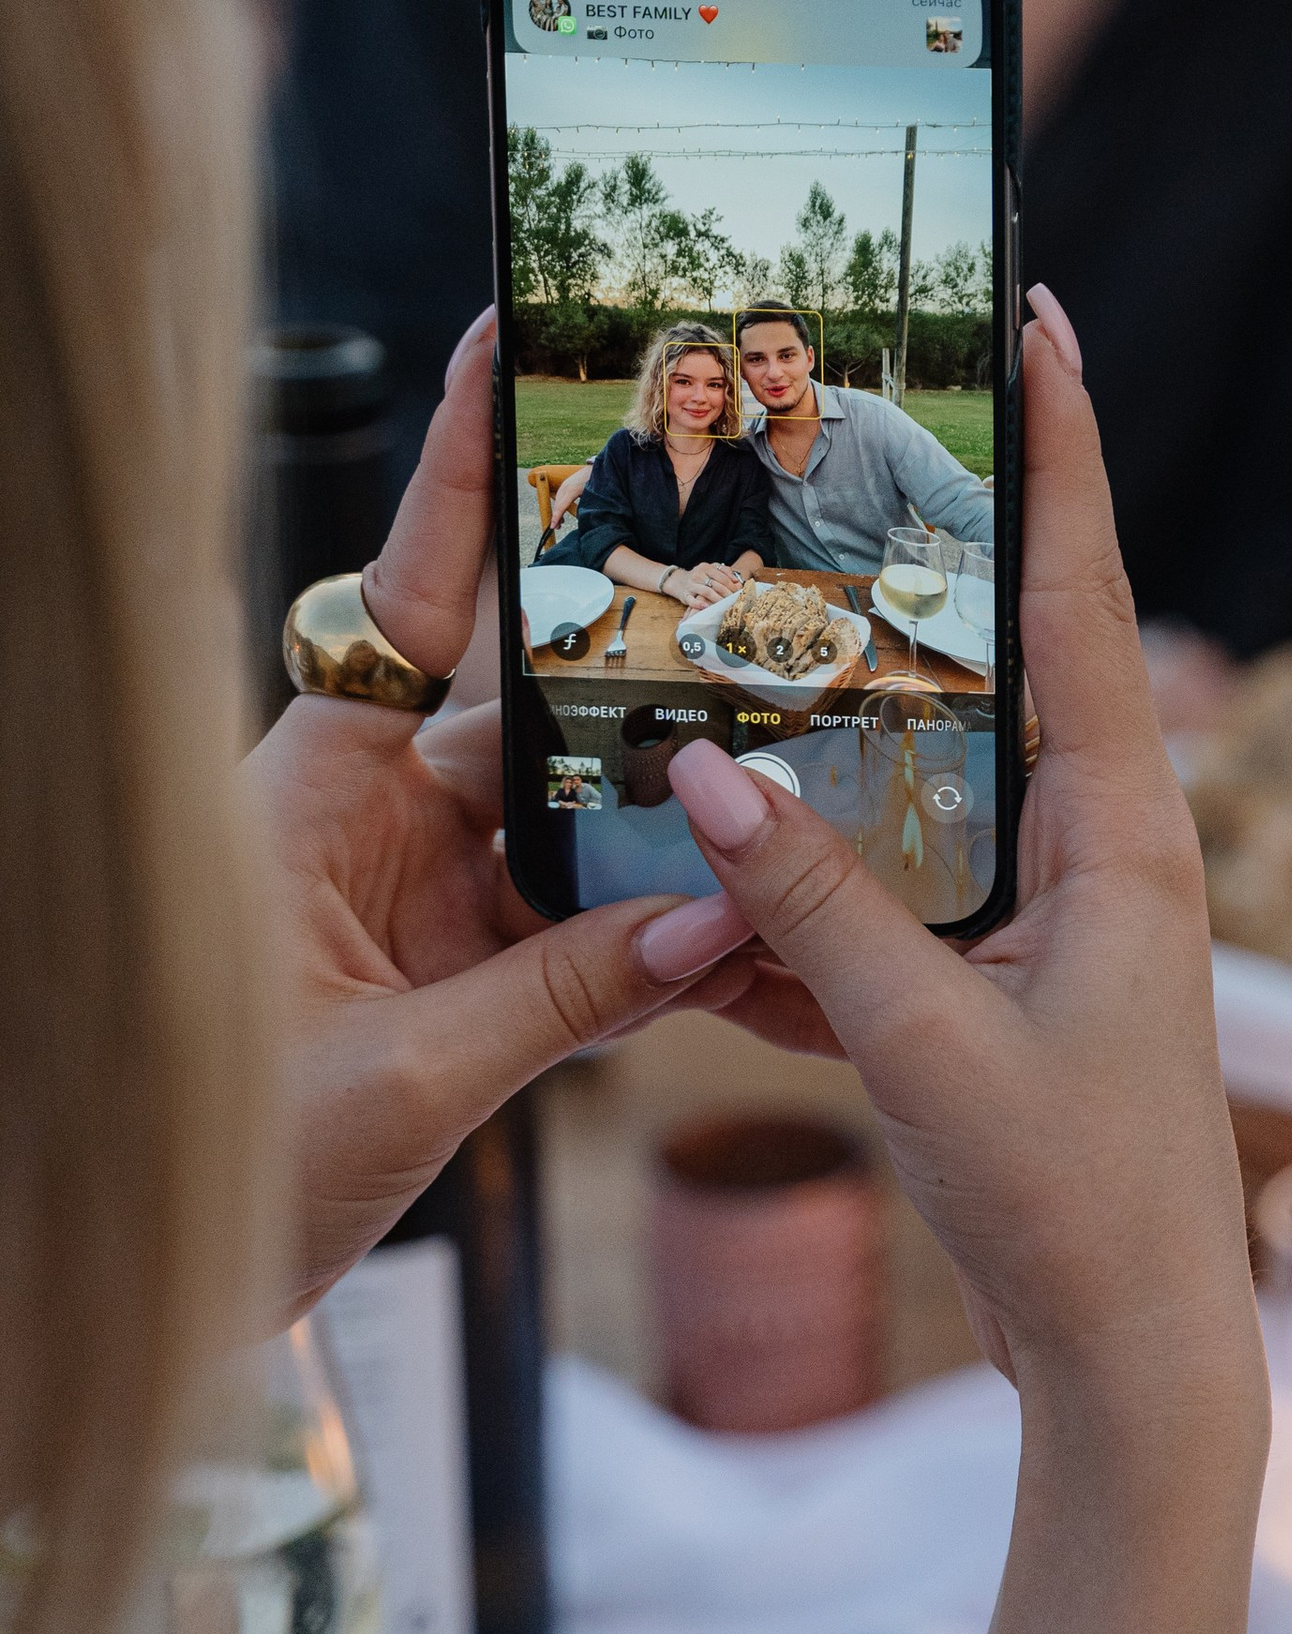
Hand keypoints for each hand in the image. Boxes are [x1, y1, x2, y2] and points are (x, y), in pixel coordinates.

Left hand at [249, 314, 832, 1308]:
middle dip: (659, 687)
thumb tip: (720, 918)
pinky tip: (757, 955)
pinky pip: (586, 932)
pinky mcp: (462, 978)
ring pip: (584, 825)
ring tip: (803, 823)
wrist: (146, 1294)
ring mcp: (422, 896)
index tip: (503, 339)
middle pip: (539, 710)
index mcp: (312, 791)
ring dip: (685, 840)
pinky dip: (666, 948)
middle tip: (780, 631)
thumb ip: (565, 997)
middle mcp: (373, 818)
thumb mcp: (392, 1080)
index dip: (458, 470)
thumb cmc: (201, 1167)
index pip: (403, 596)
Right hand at [645, 293, 1263, 1474]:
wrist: (1132, 1367)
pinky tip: (711, 882)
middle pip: (1000, 654)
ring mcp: (1051, 912)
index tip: (1044, 313)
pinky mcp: (998, 983)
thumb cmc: (1072, 1207)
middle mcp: (1099, 845)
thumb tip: (703, 760)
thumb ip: (811, 906)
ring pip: (925, 776)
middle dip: (920, 553)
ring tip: (736, 638)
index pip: (1084, 595)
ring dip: (837, 730)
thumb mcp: (923, 1049)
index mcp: (1122, 830)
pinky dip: (810, 890)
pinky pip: (890, 895)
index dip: (1062, 450)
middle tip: (847, 421)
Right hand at [667, 561, 742, 607]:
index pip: (722, 577)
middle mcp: (698, 575)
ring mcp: (691, 585)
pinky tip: (706, 607)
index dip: (732, 585)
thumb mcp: (709, 569)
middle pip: (716, 585)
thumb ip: (723, 571)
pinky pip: (692, 600)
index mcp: (705, 567)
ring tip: (725, 605)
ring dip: (718, 599)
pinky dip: (699, 604)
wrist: (678, 581)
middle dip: (727, 593)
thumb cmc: (698, 576)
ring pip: (707, 592)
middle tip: (735, 600)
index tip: (738, 592)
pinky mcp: (685, 595)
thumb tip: (736, 579)